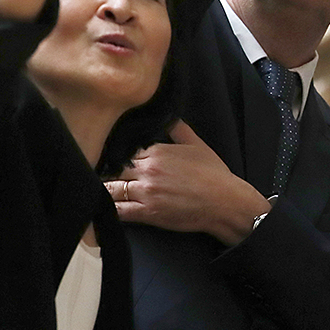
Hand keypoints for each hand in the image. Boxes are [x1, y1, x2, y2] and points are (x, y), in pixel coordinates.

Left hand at [107, 120, 270, 244]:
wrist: (225, 202)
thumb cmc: (215, 175)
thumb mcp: (198, 146)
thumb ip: (179, 130)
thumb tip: (169, 117)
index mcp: (157, 151)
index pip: (124, 151)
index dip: (118, 157)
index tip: (114, 162)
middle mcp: (148, 170)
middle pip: (113, 169)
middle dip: (109, 174)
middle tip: (106, 178)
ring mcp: (146, 192)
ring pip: (111, 189)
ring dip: (106, 191)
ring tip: (103, 193)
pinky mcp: (147, 212)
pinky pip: (118, 210)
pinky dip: (109, 209)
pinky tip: (106, 209)